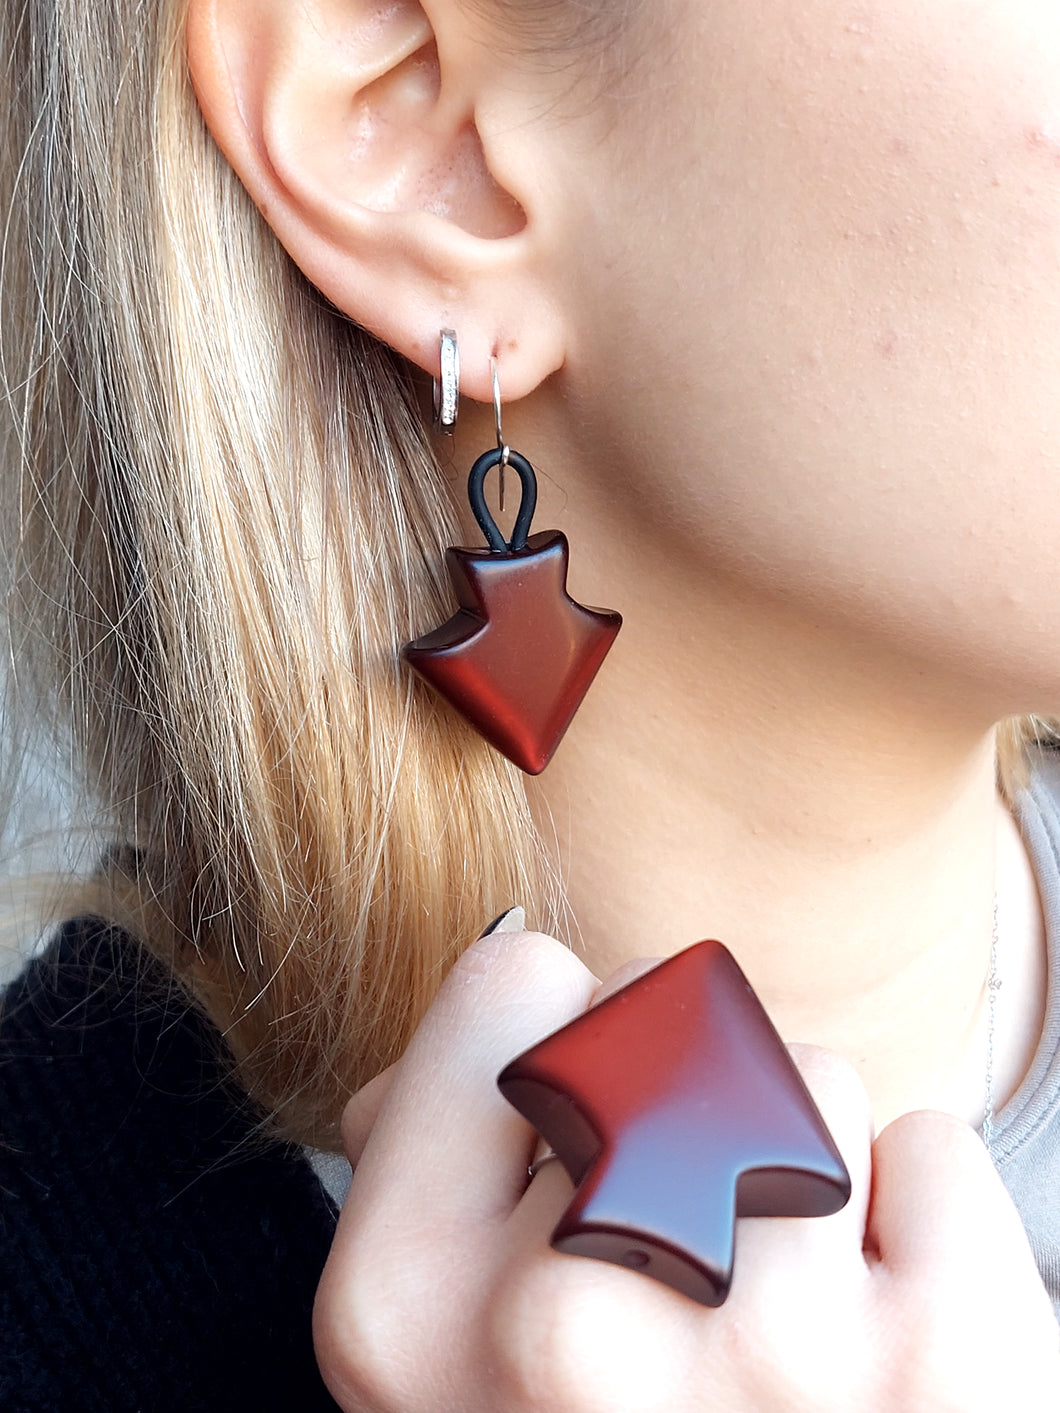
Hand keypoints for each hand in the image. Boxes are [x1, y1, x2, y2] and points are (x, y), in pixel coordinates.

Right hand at [314, 929, 1059, 1410]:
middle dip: (688, 1103)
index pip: (512, 984)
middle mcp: (560, 1332)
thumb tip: (430, 1049)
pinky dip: (919, 1233)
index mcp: (404, 1310)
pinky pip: (930, 1149)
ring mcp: (764, 1354)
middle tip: (689, 1256)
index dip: (558, 1055)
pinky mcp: (949, 1365)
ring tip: (782, 1328)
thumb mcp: (434, 1377)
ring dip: (807, 1177)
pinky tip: (874, 1356)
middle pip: (666, 1009)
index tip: (576, 1151)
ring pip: (807, 1074)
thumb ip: (421, 1189)